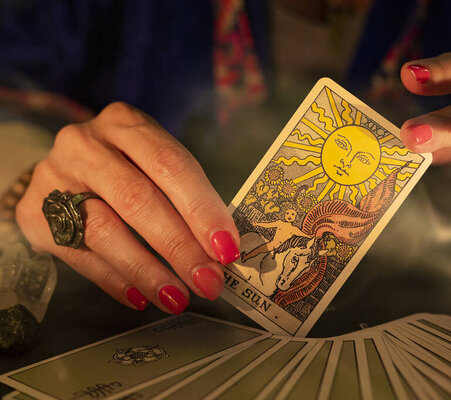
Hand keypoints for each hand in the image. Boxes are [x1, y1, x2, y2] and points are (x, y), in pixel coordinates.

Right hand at [16, 102, 240, 312]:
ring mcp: (54, 177)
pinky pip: (78, 255)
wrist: (62, 168)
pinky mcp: (33, 213)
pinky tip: (141, 297)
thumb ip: (183, 196)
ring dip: (147, 270)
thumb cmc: (124, 166)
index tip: (226, 248)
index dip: (202, 209)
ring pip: (103, 230)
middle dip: (179, 247)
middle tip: (208, 282)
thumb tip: (221, 250)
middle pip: (137, 199)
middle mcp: (86, 144)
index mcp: (127, 124)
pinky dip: (114, 279)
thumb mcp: (152, 163)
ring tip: (176, 298)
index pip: (171, 165)